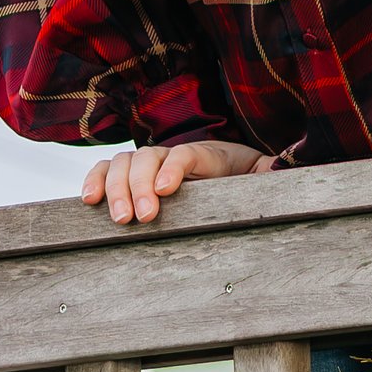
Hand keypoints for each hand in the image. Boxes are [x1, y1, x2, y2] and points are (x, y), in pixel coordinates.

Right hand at [81, 138, 270, 226]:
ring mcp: (153, 165)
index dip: (174, 168)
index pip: (188, 153)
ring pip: (126, 163)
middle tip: (141, 217)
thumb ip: (273, 174)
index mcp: (212, 155)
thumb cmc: (252, 184)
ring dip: (117, 187)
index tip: (165, 191)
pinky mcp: (135, 178)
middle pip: (150, 157)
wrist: (241, 178)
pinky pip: (109, 171)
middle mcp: (177, 155)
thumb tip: (282, 167)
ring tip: (120, 218)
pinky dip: (96, 181)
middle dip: (140, 185)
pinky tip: (90, 201)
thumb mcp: (267, 180)